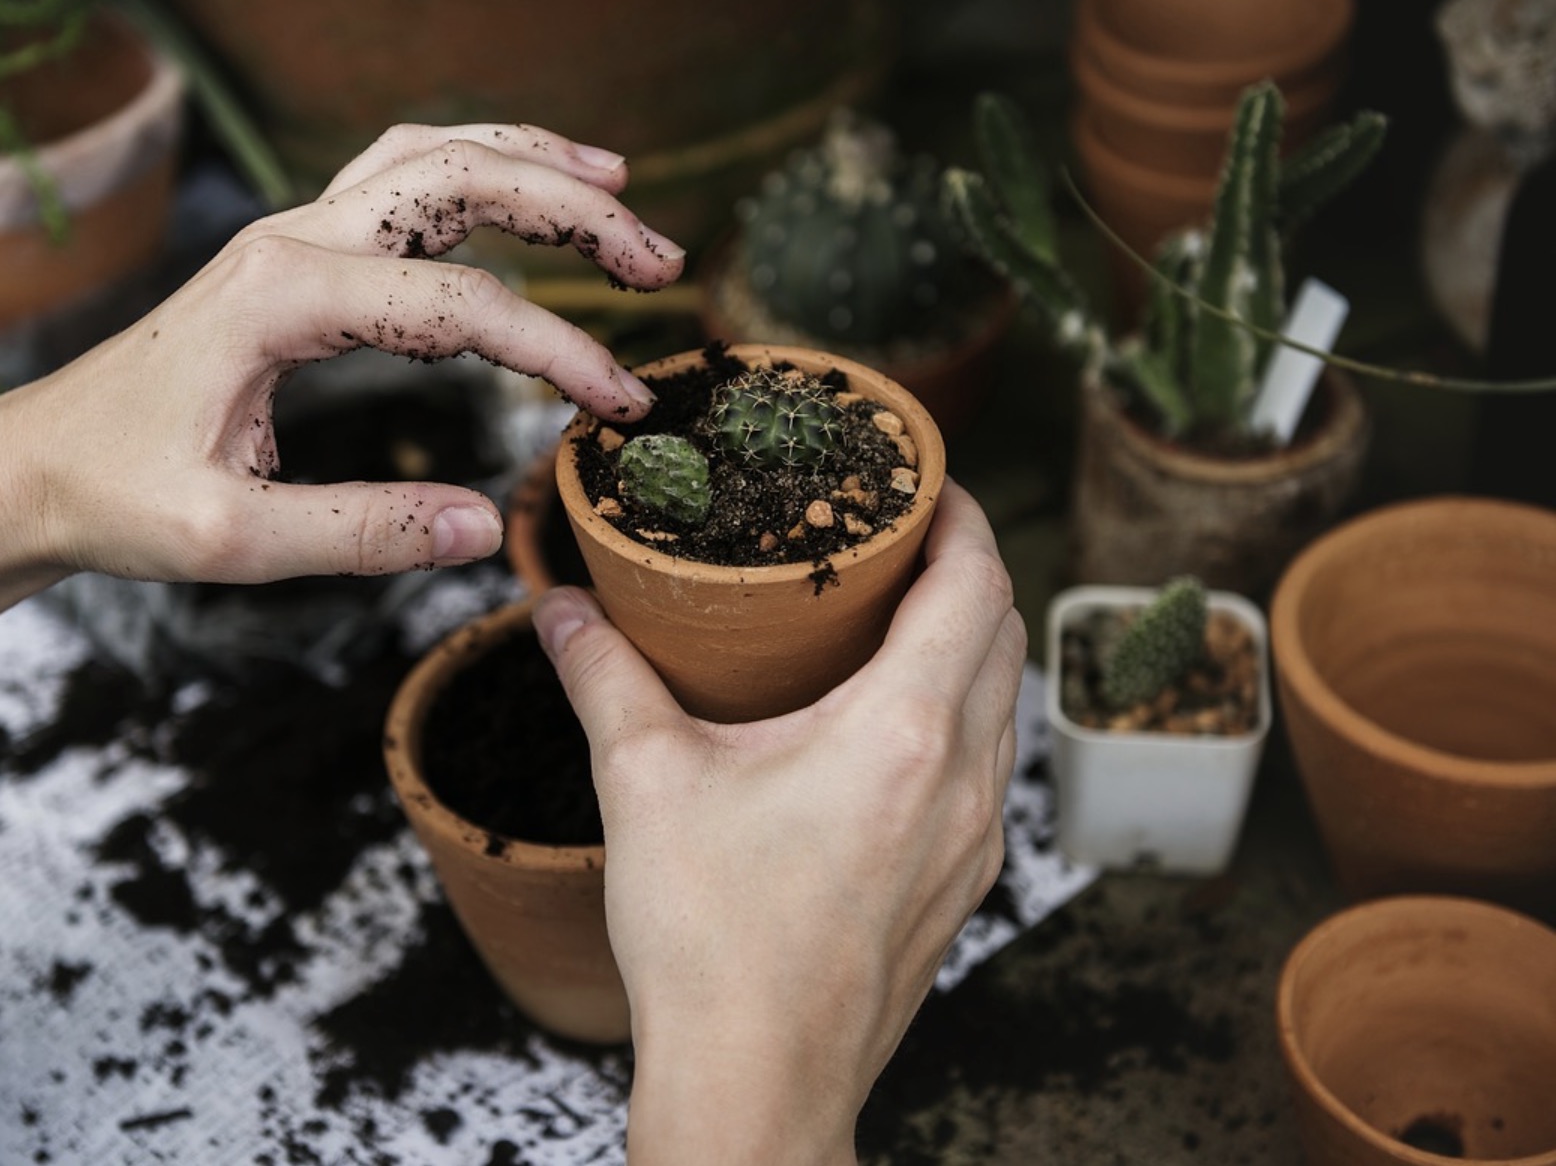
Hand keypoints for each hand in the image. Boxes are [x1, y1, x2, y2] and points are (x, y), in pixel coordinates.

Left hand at [0, 122, 684, 583]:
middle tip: (660, 261)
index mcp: (281, 298)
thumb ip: (363, 533)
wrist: (30, 465)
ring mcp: (289, 235)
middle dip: (574, 210)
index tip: (622, 408)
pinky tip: (523, 189)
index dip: (559, 352)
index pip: (461, 306)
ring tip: (620, 188)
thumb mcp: (232, 541)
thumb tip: (485, 528)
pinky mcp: (292, 254)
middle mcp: (290, 240)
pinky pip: (398, 180)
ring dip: (532, 164)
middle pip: (460, 181)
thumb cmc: (115, 498)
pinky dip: (476, 171)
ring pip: (431, 158)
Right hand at [533, 482, 1024, 1165]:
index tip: (924, 480)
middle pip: (1005, 634)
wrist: (757, 1085)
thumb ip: (603, 677)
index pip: (977, 583)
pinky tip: (886, 728)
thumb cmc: (711, 944)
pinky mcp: (961, 887)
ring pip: (1003, 705)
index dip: (963, 515)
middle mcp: (963, 780)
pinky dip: (959, 717)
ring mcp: (974, 841)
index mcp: (903, 732)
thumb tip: (560, 608)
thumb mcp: (643, 785)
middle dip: (966, 568)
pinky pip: (987, 769)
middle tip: (897, 537)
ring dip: (967, 644)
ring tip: (891, 619)